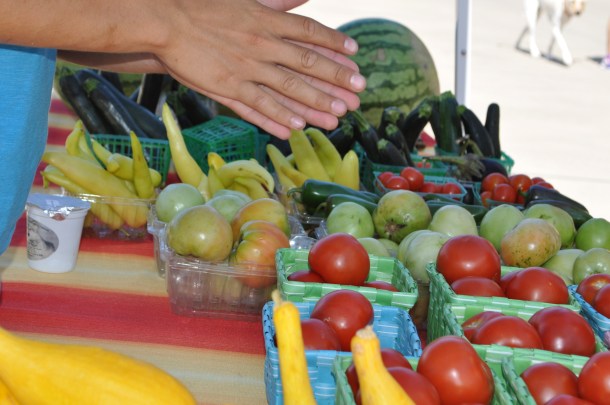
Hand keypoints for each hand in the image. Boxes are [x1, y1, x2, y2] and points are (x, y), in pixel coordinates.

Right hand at [153, 0, 364, 137]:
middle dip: (335, 79)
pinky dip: (277, 118)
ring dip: (315, 105)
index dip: (334, 43)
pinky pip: (257, 106)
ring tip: (338, 117)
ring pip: (287, 90)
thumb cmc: (205, 7)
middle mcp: (261, 44)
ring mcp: (245, 69)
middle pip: (306, 64)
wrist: (166, 22)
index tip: (354, 54)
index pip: (309, 33)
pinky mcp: (227, 87)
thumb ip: (277, 1)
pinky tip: (295, 127)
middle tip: (359, 92)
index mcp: (266, 19)